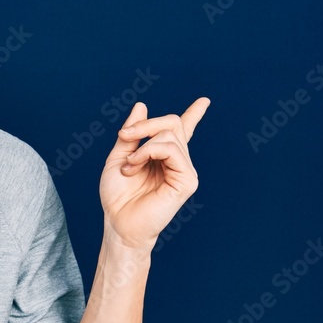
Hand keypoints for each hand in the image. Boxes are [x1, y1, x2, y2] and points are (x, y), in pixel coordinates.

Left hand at [99, 98, 209, 251]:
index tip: (204, 101)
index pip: (182, 131)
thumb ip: (131, 133)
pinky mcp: (187, 180)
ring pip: (170, 135)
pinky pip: (171, 150)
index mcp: (162, 155)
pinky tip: (135, 167)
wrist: (118, 221)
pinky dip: (148, 152)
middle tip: (123, 136)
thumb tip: (142, 106)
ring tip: (129, 165)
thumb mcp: (118, 156)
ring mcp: (185, 170)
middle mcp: (177, 161)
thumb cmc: (117, 194)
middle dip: (145, 124)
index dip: (193, 115)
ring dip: (141, 145)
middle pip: (172, 123)